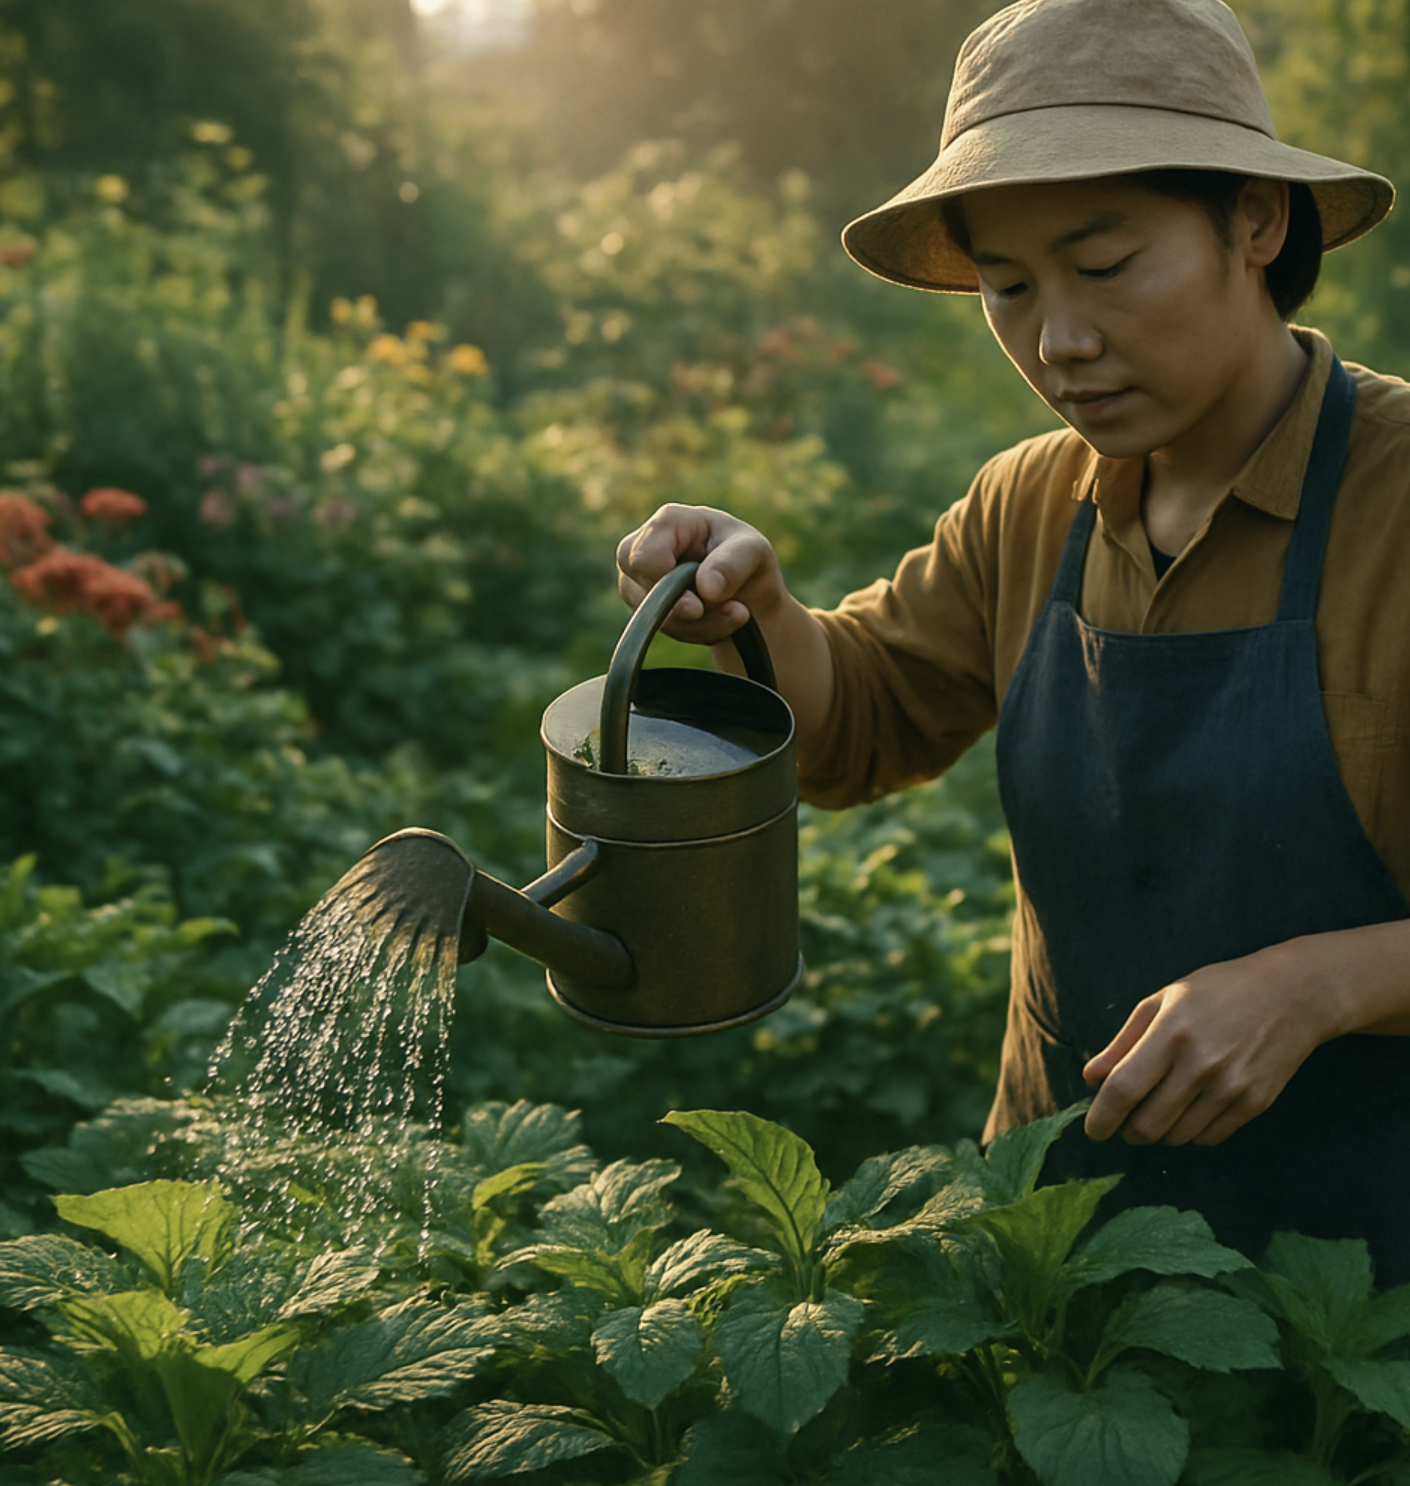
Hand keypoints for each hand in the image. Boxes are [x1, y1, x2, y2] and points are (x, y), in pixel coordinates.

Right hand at [616, 503, 786, 647]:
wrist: (748, 586)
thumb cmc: (746, 554)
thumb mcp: (752, 551)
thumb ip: (732, 564)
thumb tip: (706, 588)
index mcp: (668, 522)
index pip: (645, 558)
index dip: (669, 585)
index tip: (704, 598)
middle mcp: (641, 547)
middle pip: (641, 591)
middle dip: (688, 611)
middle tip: (732, 609)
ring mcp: (636, 578)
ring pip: (652, 618)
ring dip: (699, 625)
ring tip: (732, 612)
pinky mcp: (642, 604)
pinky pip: (661, 630)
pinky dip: (694, 633)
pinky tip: (716, 621)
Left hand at [1082, 946, 1330, 1147]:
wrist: (1291, 995)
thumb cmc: (1217, 991)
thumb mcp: (1162, 1001)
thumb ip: (1123, 1042)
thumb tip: (1090, 1078)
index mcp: (1171, 1033)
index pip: (1124, 1089)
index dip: (1102, 1117)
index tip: (1094, 1129)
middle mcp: (1201, 1065)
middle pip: (1148, 1125)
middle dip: (1127, 1130)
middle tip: (1126, 1119)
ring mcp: (1231, 1087)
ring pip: (1177, 1137)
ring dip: (1159, 1132)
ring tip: (1160, 1107)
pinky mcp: (1255, 1103)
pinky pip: (1209, 1138)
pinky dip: (1191, 1132)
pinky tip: (1191, 1108)